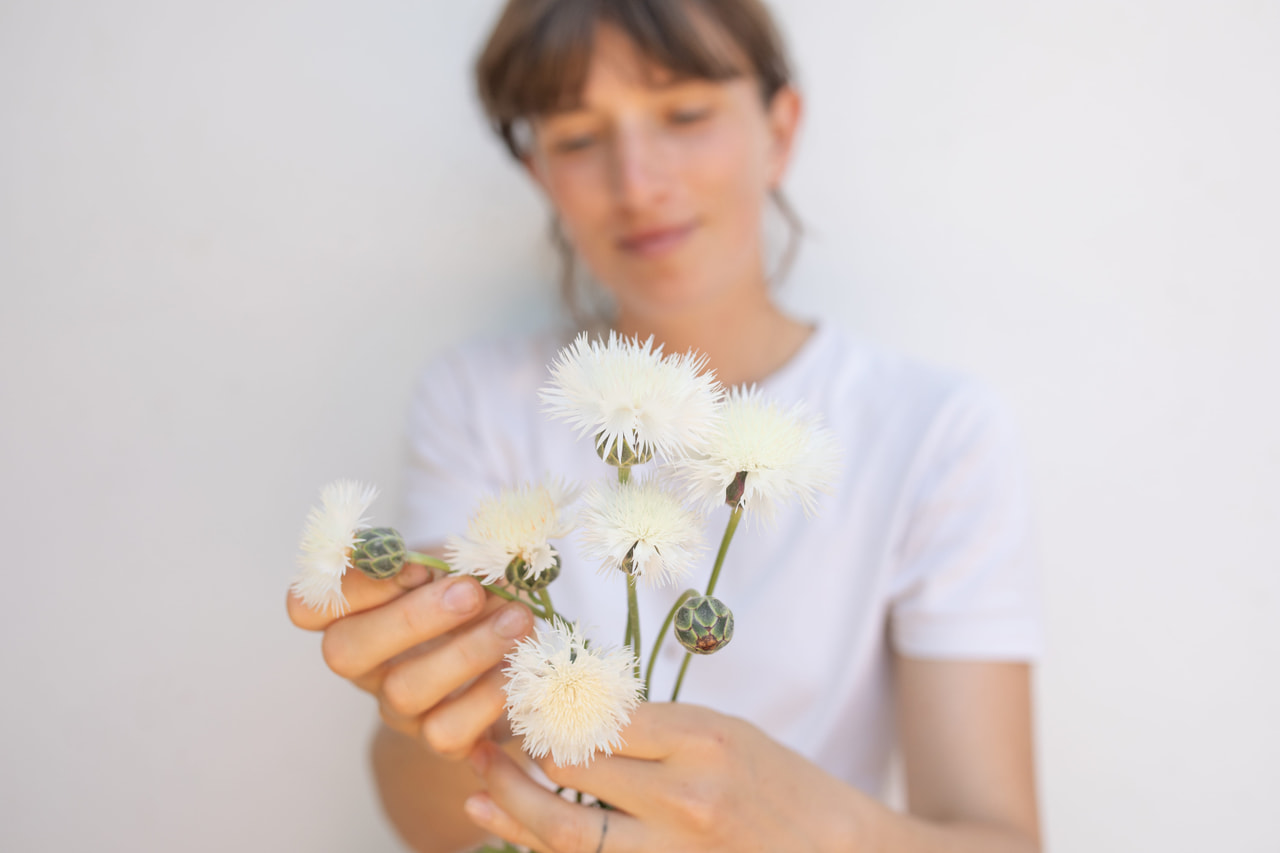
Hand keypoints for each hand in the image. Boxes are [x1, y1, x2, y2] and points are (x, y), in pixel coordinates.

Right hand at [286, 562, 534, 759]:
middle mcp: (366, 664)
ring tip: (517, 620)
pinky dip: (490, 696)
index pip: (307, 605)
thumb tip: (475, 561)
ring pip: (403, 692)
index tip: (416, 566)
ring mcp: (397, 707)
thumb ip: (456, 555)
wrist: (515, 651)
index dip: (354, 585)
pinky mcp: (440, 740)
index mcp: (355, 613)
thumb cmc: (477, 593)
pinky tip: (519, 667)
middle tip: (471, 592)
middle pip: (344, 652)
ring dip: (467, 652)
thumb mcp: (461, 562)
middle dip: (411, 617)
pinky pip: (448, 732)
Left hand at [462, 702, 860, 851]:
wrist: (834, 852)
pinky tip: (499, 826)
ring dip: (510, 805)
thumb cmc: (779, 783)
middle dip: (518, 751)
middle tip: (489, 736)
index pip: (596, 716)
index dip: (548, 707)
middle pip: (570, 771)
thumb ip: (652, 725)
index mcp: (701, 740)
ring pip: (564, 832)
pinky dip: (535, 847)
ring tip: (477, 781)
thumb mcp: (723, 731)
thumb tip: (568, 710)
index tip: (522, 697)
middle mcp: (684, 797)